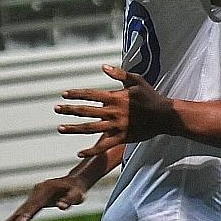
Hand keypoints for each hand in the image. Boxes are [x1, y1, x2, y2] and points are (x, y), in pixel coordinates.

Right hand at [0, 174, 90, 220]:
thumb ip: (70, 200)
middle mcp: (37, 192)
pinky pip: (21, 212)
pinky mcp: (33, 201)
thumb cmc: (77, 190)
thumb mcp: (78, 195)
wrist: (73, 182)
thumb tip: (61, 207)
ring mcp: (33, 196)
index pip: (36, 204)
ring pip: (19, 211)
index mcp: (46, 190)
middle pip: (24, 208)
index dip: (28, 214)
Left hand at [56, 65, 175, 155]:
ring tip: (60, 127)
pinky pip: (104, 146)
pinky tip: (79, 153)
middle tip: (56, 108)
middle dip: (69, 109)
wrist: (164, 116)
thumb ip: (119, 74)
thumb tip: (103, 67)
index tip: (64, 94)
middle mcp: (113, 112)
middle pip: (86, 111)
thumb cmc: (151, 96)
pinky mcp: (121, 138)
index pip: (91, 94)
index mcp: (115, 97)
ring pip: (90, 128)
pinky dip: (91, 150)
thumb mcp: (137, 80)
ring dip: (74, 128)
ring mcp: (116, 126)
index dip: (77, 94)